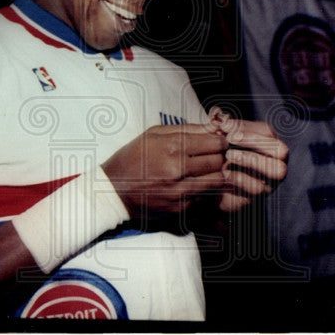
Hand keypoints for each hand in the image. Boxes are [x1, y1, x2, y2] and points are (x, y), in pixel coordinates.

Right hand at [101, 124, 228, 218]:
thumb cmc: (133, 158)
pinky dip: (205, 188)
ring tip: (207, 169)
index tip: (218, 142)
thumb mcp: (154, 134)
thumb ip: (186, 129)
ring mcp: (180, 191)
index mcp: (172, 147)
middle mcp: (178, 170)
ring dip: (217, 173)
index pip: (213, 143)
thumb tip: (213, 127)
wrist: (114, 190)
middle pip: (218, 161)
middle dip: (220, 156)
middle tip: (215, 154)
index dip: (220, 141)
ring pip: (217, 181)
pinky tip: (194, 183)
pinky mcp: (181, 207)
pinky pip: (205, 195)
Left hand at [205, 107, 288, 212]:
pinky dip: (241, 178)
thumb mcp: (215, 140)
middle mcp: (274, 162)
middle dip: (256, 141)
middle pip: (281, 150)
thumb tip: (217, 111)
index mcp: (266, 145)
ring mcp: (270, 181)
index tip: (225, 126)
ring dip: (252, 159)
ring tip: (229, 155)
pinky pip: (258, 188)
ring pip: (277, 170)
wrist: (207, 185)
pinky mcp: (259, 197)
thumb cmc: (215, 157)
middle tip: (231, 139)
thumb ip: (217, 126)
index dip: (248, 128)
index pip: (267, 132)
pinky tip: (224, 173)